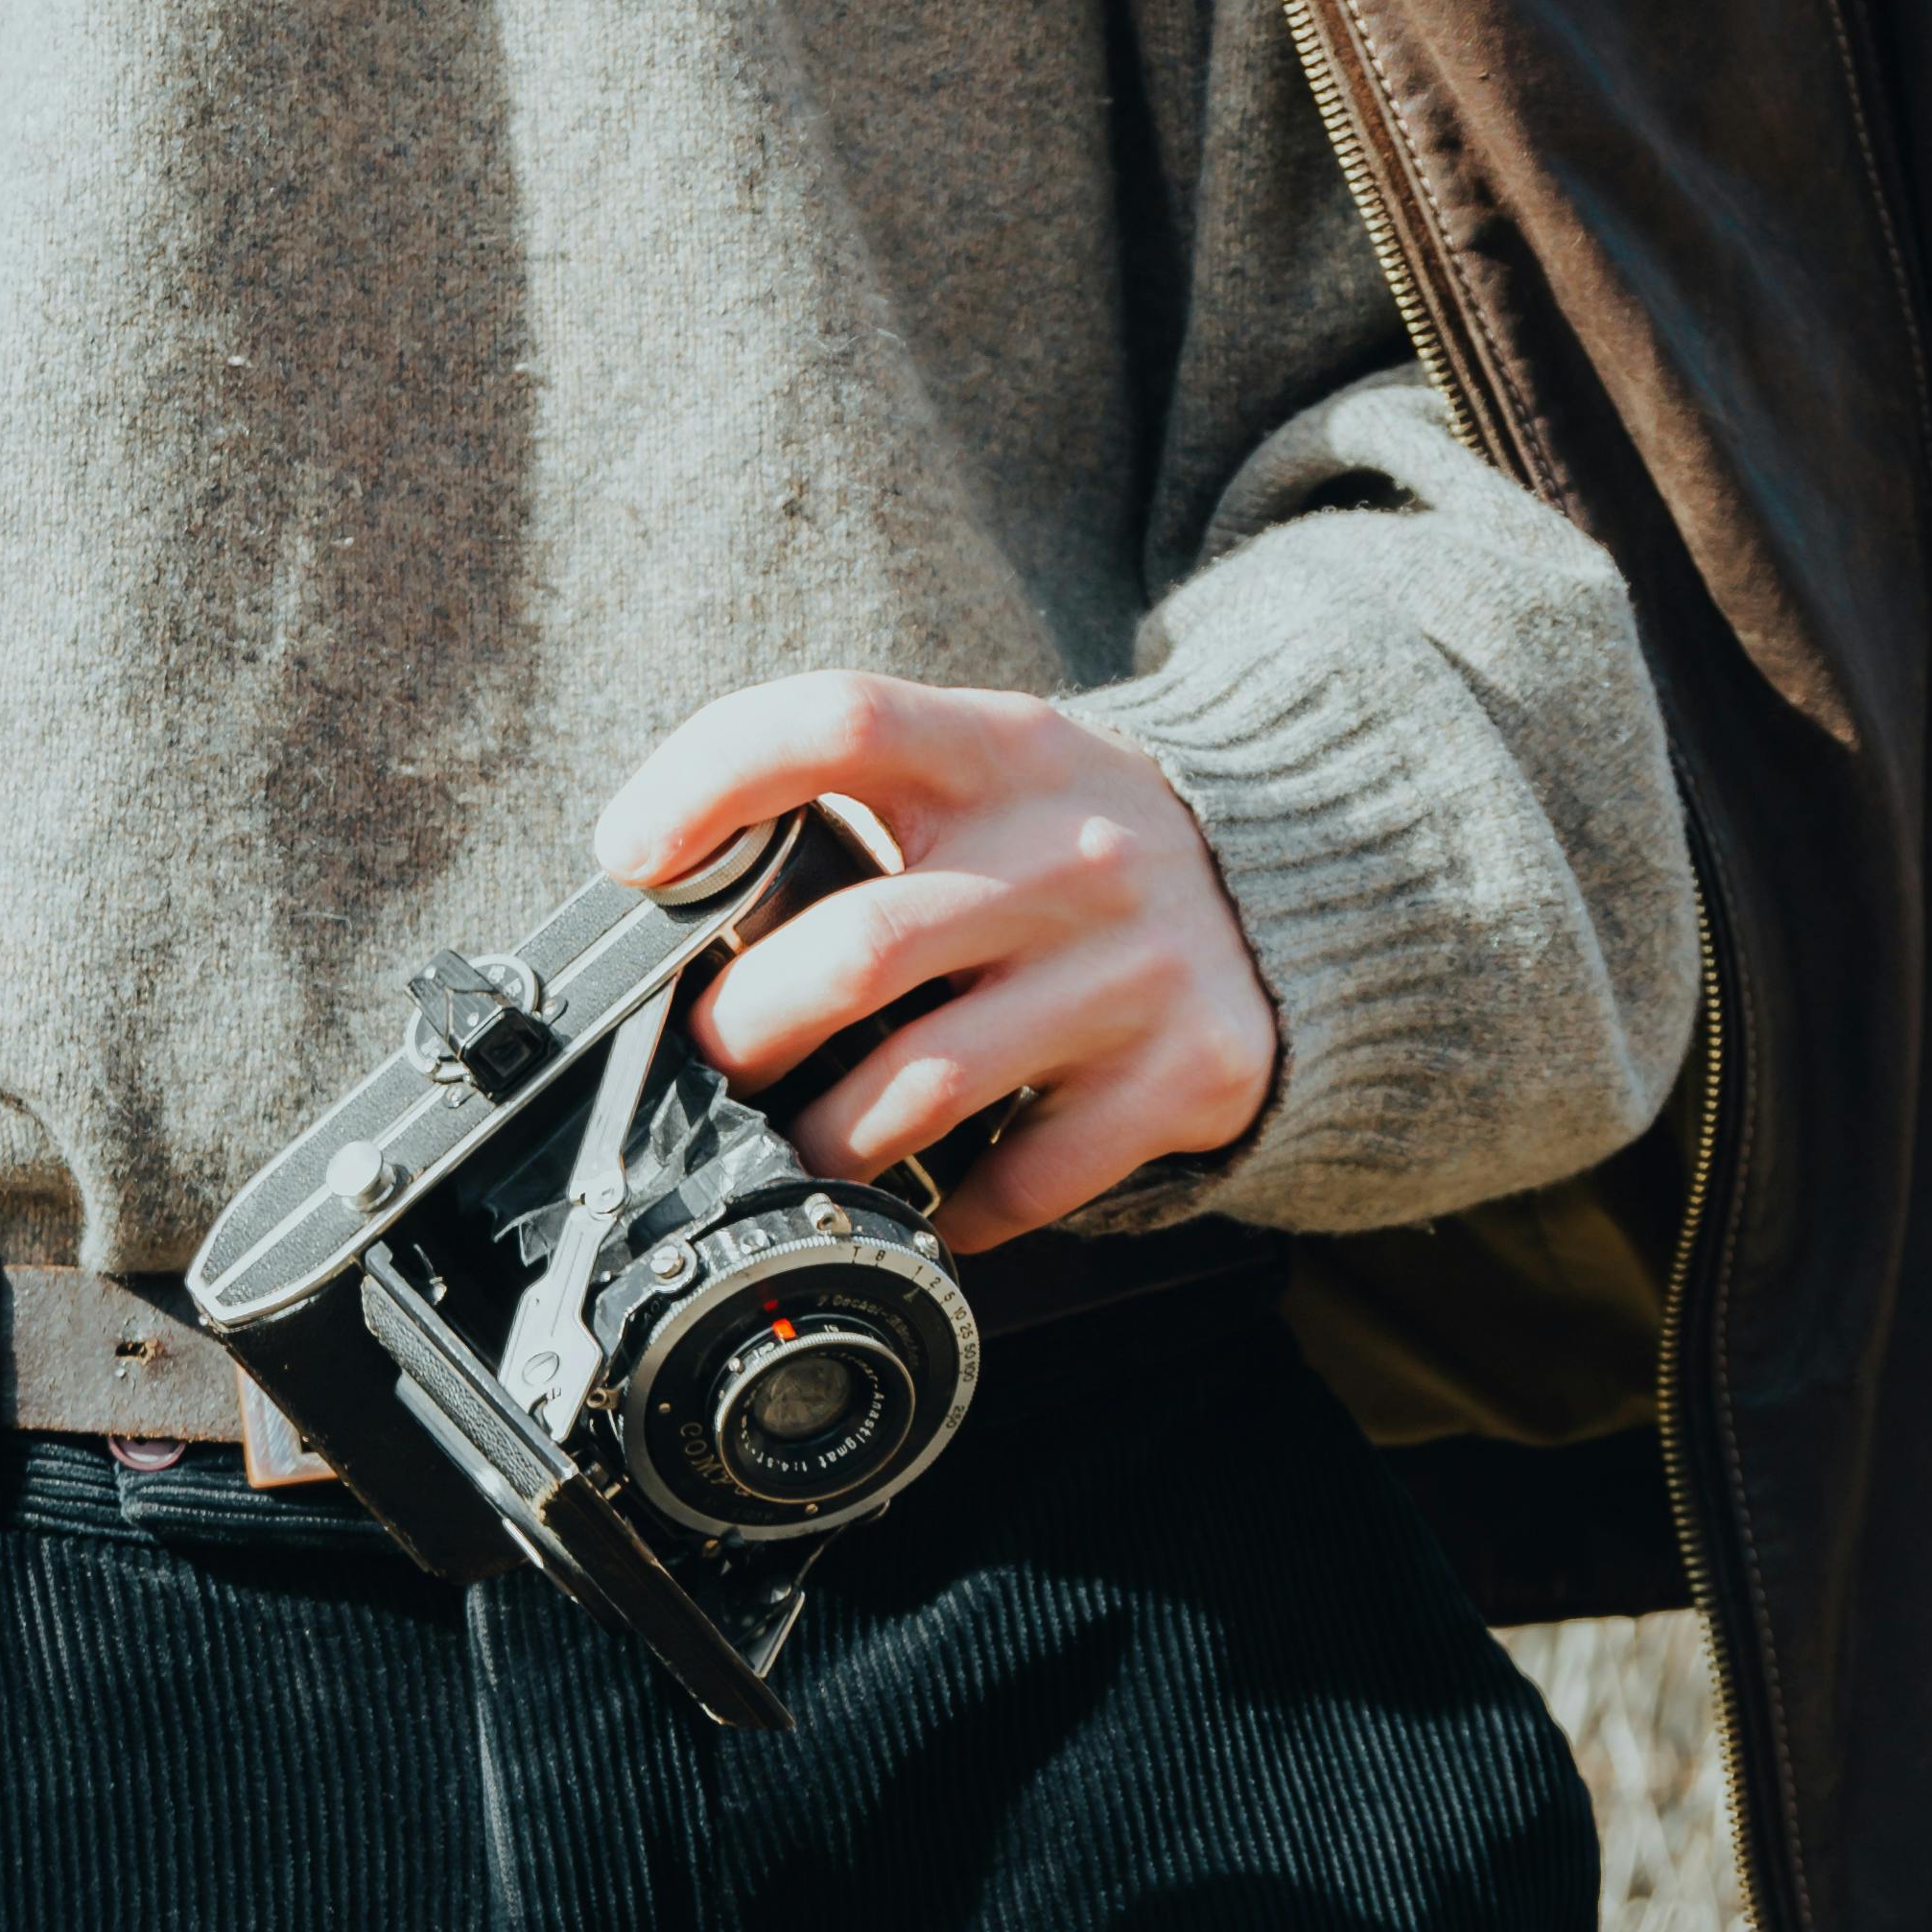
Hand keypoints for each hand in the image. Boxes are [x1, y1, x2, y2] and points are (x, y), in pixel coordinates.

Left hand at [596, 672, 1276, 1253]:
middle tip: (715, 1060)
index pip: (838, 720)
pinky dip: (947, 1212)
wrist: (1302, 885)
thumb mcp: (989, 773)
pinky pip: (1023, 1179)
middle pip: (859, 947)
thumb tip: (665, 893)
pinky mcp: (1185, 1071)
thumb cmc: (1073, 843)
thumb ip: (855, 807)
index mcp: (1001, 750)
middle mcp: (1073, 851)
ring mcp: (1134, 967)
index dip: (710, 779)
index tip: (629, 854)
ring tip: (798, 1145)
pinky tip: (924, 1204)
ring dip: (825, 1139)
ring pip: (924, 1084)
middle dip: (746, 1029)